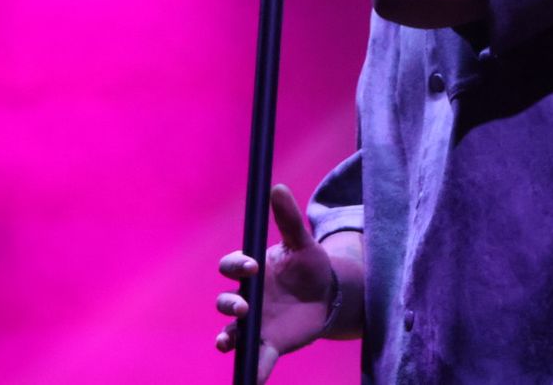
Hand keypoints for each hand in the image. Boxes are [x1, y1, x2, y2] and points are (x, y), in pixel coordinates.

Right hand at [215, 184, 333, 381]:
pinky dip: (254, 372)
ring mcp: (255, 324)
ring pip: (232, 333)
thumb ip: (289, 218)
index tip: (251, 265)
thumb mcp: (302, 242)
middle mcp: (247, 298)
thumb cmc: (310, 265)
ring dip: (227, 338)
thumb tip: (277, 187)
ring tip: (226, 343)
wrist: (327, 294)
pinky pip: (258, 359)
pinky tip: (253, 382)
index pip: (232, 267)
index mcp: (251, 271)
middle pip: (225, 303)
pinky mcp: (269, 344)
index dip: (237, 265)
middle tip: (244, 306)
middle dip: (229, 305)